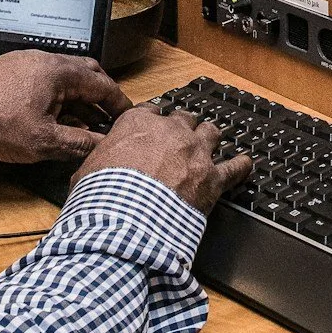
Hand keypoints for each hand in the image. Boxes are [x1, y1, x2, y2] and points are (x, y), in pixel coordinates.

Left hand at [0, 50, 129, 164]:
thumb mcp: (43, 141)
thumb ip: (77, 143)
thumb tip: (100, 146)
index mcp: (59, 71)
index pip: (102, 84)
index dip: (118, 103)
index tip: (126, 116)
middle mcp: (44, 60)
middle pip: (86, 74)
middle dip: (100, 97)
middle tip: (107, 118)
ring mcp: (26, 63)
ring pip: (63, 78)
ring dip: (76, 99)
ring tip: (80, 124)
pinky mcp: (10, 71)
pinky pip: (44, 80)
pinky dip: (56, 97)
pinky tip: (51, 118)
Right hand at [73, 102, 252, 213]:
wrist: (125, 220)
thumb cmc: (102, 196)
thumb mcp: (86, 171)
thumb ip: (99, 160)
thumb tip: (92, 168)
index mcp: (138, 124)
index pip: (149, 112)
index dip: (152, 122)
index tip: (151, 130)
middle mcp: (170, 132)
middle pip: (183, 118)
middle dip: (182, 128)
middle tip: (178, 140)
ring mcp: (194, 153)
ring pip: (211, 132)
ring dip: (210, 139)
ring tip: (210, 144)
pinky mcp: (212, 179)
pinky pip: (236, 167)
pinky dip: (241, 166)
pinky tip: (245, 165)